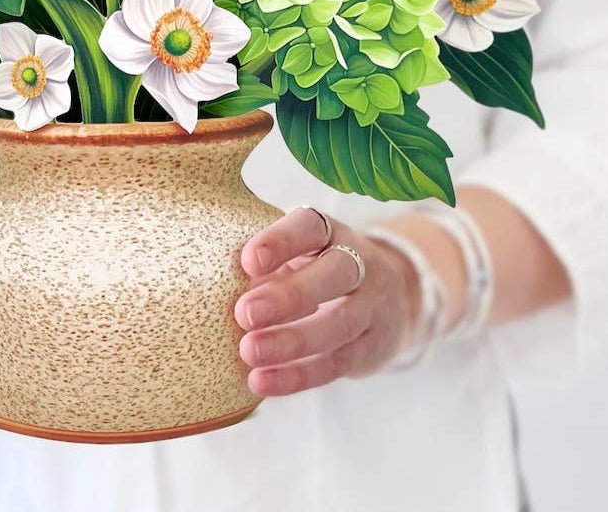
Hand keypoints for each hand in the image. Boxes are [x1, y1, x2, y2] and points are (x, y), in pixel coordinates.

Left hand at [235, 208, 420, 395]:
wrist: (391, 297)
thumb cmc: (317, 270)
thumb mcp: (298, 254)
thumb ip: (266, 266)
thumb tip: (216, 284)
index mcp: (331, 232)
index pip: (311, 227)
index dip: (280, 241)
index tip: (247, 261)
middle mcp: (359, 263)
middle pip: (335, 273)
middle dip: (289, 294)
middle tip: (245, 313)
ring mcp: (372, 307)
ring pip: (338, 323)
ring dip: (291, 341)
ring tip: (249, 351)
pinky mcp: (371, 348)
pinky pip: (337, 364)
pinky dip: (298, 375)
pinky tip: (262, 381)